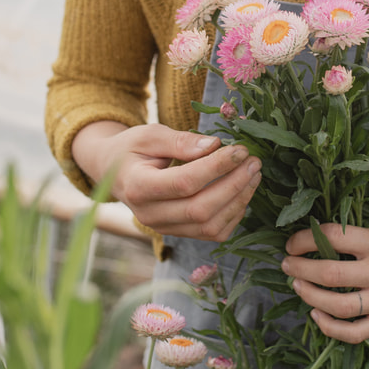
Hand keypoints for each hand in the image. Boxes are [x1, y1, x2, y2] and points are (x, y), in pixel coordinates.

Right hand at [71, 122, 260, 240]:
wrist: (115, 173)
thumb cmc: (132, 149)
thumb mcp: (150, 135)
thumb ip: (180, 141)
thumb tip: (214, 145)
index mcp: (138, 187)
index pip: (184, 182)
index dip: (216, 167)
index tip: (240, 149)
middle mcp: (149, 214)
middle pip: (200, 209)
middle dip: (233, 185)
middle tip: (254, 162)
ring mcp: (163, 229)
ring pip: (209, 226)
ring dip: (238, 200)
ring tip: (254, 174)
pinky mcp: (178, 234)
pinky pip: (212, 233)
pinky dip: (233, 214)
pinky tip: (242, 191)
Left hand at [280, 222, 368, 343]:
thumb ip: (356, 237)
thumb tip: (315, 240)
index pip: (334, 237)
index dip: (305, 240)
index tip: (292, 243)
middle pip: (330, 274)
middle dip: (300, 269)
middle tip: (287, 264)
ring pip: (339, 306)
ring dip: (310, 296)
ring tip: (297, 286)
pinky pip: (355, 332)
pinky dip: (330, 327)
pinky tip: (316, 314)